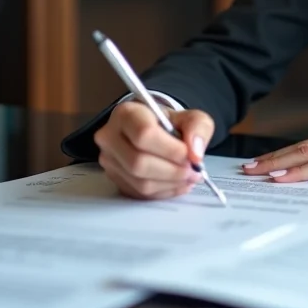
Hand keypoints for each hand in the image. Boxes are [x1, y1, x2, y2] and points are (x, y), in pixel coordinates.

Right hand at [94, 100, 214, 199]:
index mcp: (127, 114)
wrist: (154, 132)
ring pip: (140, 182)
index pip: (144, 134)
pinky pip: (140, 193)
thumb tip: (195, 153)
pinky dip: (164, 192)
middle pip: (139, 163)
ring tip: (189, 177)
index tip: (190, 155)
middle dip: (172, 171)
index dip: (171, 150)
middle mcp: (110, 137)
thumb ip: (197, 128)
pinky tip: (177, 183)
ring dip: (170, 184)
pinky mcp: (115, 179)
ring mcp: (110, 160)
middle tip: (193, 170)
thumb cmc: (168, 123)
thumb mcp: (190, 117)